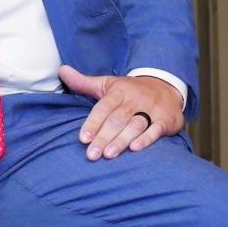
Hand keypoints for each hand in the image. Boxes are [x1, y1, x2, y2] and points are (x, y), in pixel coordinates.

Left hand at [59, 65, 184, 160]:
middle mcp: (134, 100)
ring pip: (135, 126)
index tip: (83, 139)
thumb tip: (62, 70)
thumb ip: (83, 82)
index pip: (103, 108)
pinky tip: (135, 149)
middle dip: (103, 138)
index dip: (93, 123)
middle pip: (117, 120)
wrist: (165, 85)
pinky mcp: (166, 119)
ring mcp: (151, 109)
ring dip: (121, 141)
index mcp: (119, 92)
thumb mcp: (107, 84)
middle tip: (92, 155)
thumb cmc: (129, 90)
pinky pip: (156, 129)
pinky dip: (146, 139)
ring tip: (108, 155)